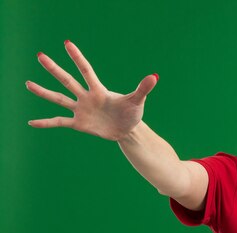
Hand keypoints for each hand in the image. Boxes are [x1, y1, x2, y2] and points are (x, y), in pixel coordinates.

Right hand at [26, 40, 157, 140]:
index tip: (67, 43)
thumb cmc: (132, 113)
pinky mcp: (79, 124)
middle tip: (40, 56)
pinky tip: (32, 123)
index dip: (78, 58)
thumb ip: (143, 88)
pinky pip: (59, 122)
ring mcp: (81, 110)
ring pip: (59, 98)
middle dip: (54, 69)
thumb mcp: (137, 101)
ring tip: (28, 84)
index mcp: (99, 90)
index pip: (86, 71)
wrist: (127, 130)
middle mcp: (87, 97)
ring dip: (43, 92)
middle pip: (67, 81)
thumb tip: (154, 77)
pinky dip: (46, 123)